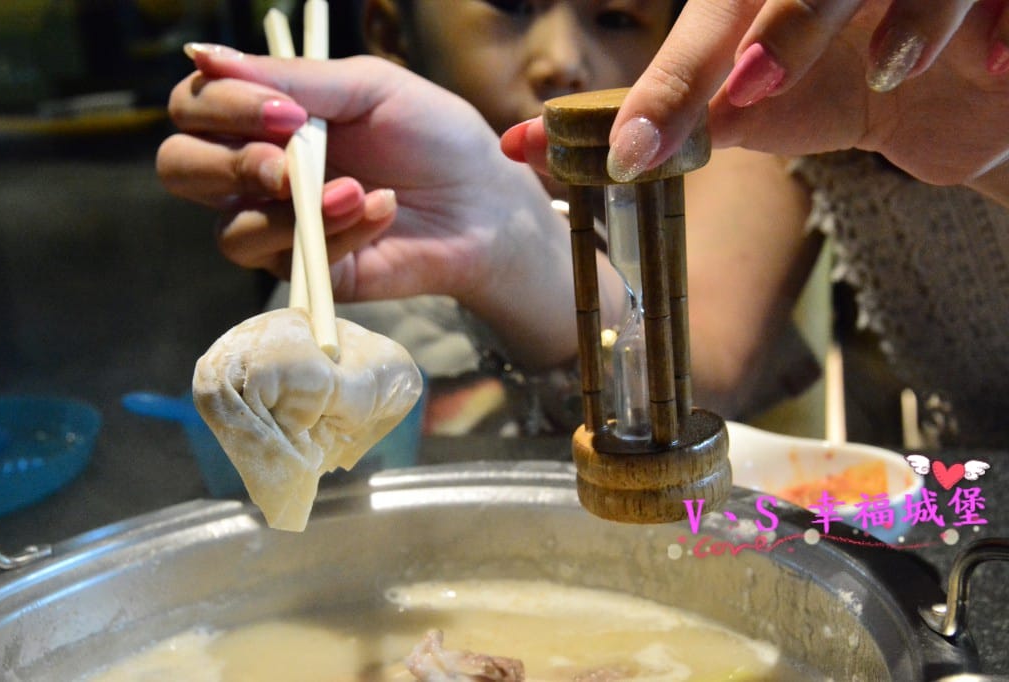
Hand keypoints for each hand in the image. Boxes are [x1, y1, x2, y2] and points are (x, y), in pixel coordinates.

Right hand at [158, 47, 591, 367]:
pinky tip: (381, 211)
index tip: (285, 110)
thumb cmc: (433, 137)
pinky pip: (288, 261)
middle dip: (229, 163)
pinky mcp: (308, 273)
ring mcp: (279, 228)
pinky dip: (337, 233)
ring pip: (230, 229)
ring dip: (296, 207)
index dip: (222, 107)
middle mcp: (260, 173)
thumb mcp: (368, 88)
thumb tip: (202, 53)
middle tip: (288, 161)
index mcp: (267, 119)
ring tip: (356, 190)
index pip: (195, 108)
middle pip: (180, 169)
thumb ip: (291, 76)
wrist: (484, 203)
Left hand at [502, 0, 1008, 195]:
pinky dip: (1001, 26)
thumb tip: (527, 139)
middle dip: (791, 25)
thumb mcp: (747, 105)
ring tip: (892, 68)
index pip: (719, 17)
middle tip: (754, 89)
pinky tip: (994, 68)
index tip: (640, 147)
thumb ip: (661, 117)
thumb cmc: (834, 85)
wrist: (953, 93)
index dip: (679, 78)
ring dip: (908, 13)